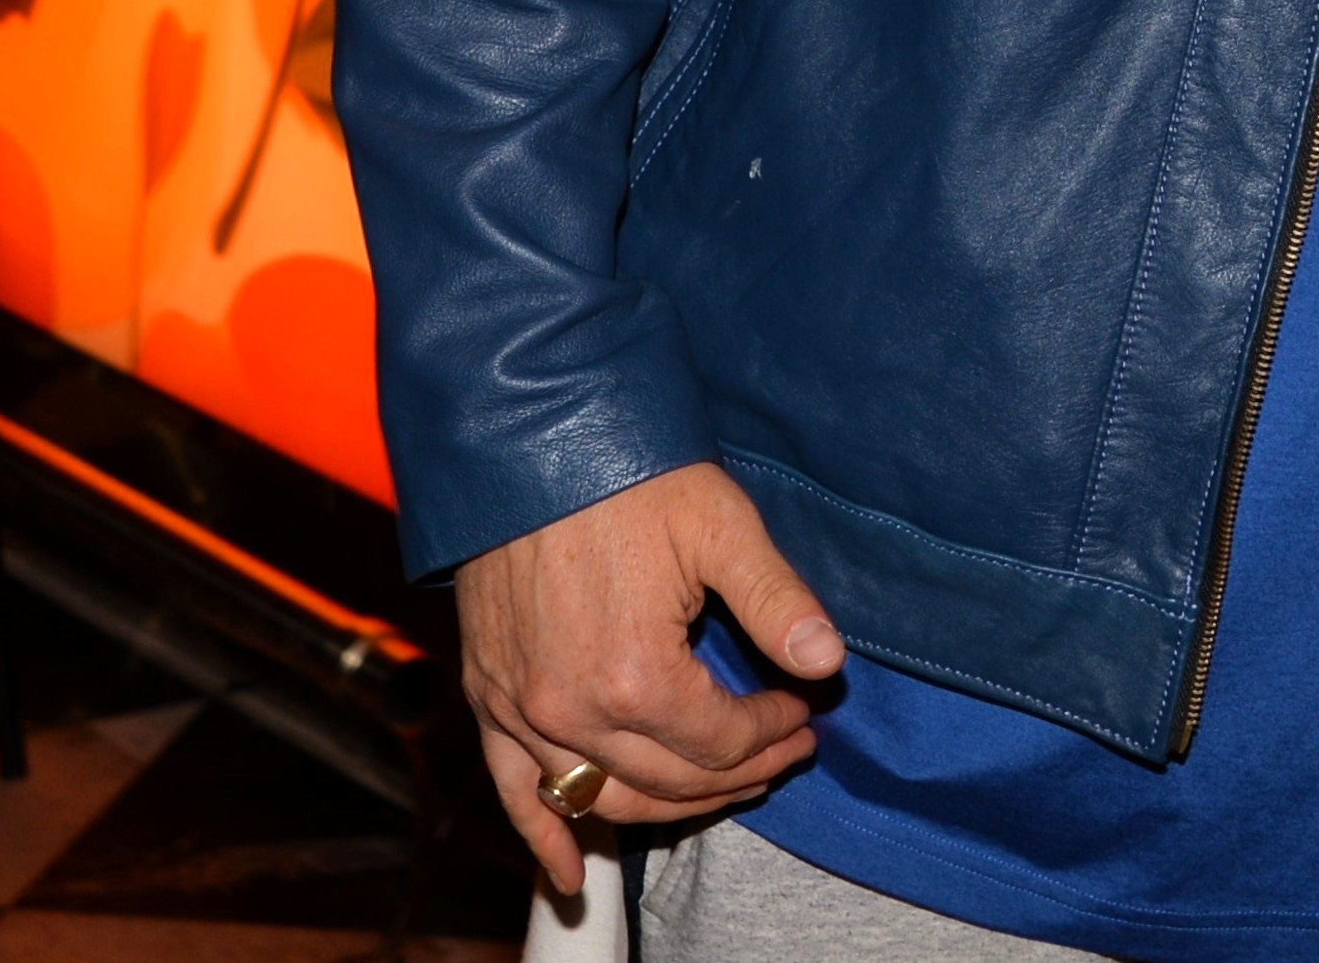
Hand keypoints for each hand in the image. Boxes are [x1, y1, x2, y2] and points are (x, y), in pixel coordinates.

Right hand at [454, 460, 846, 888]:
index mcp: (635, 677)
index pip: (722, 740)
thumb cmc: (631, 477)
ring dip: (668, 805)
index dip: (773, 731)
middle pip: (670, 779)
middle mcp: (570, 712)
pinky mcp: (488, 698)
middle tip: (784, 750)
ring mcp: (520, 712)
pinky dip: (546, 837)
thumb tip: (829, 662)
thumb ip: (777, 602)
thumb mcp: (723, 528)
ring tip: (722, 790)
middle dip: (737, 773)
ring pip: (604, 798)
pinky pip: (515, 793)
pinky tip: (571, 874)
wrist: (531, 443)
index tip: (805, 710)